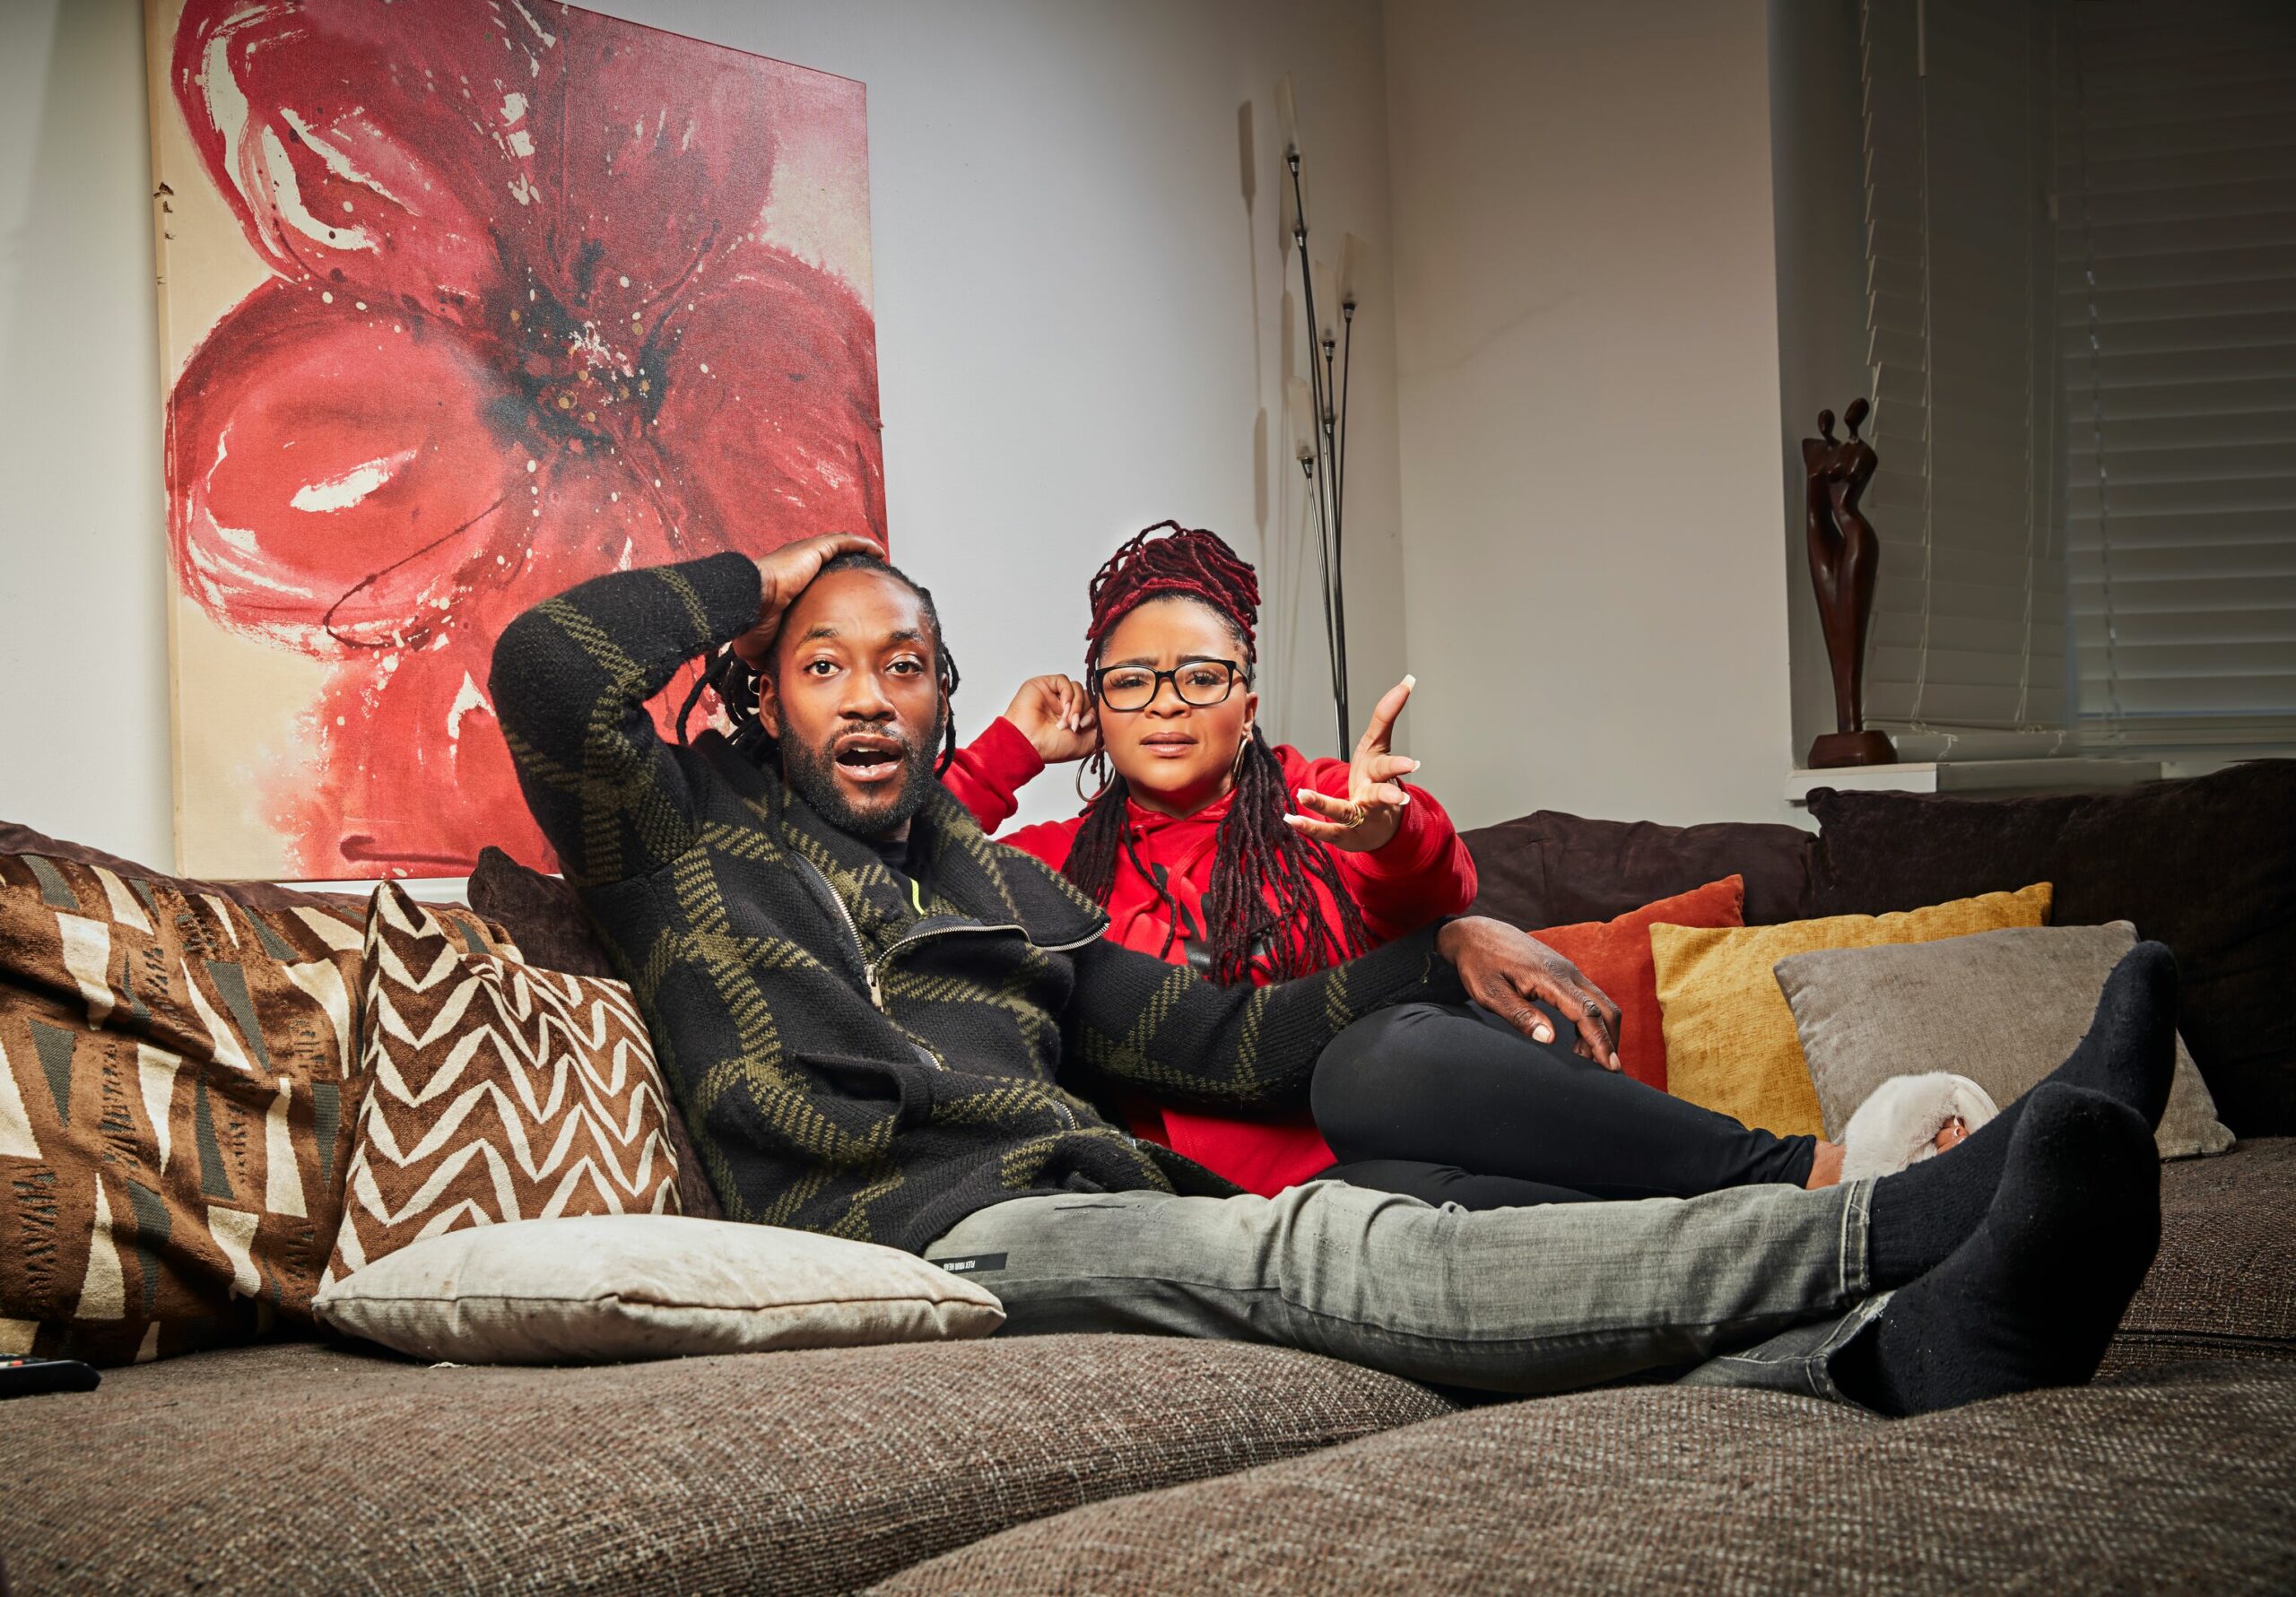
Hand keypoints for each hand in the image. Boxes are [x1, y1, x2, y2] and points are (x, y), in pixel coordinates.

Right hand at [730, 532, 882, 667]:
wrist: (748, 604)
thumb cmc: (749, 622)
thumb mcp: (761, 641)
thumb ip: (772, 649)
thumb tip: (769, 667)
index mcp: (784, 581)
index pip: (809, 575)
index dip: (827, 580)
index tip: (842, 591)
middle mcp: (794, 563)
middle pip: (826, 557)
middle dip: (845, 562)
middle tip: (864, 573)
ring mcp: (804, 554)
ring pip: (837, 545)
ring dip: (857, 549)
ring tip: (876, 556)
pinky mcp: (813, 550)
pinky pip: (844, 542)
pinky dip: (861, 543)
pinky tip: (877, 550)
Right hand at [1003, 674, 1099, 762]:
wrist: (1029, 743)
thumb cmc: (1051, 747)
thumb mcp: (1085, 744)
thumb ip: (1100, 730)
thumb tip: (1109, 718)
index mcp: (1073, 718)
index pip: (1093, 706)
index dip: (1095, 713)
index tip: (1088, 725)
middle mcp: (1064, 706)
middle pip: (1087, 696)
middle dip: (1086, 710)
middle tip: (1077, 724)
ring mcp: (1054, 695)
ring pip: (1078, 688)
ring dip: (1076, 705)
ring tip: (1067, 720)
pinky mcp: (1045, 685)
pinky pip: (1064, 681)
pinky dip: (1068, 694)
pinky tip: (1062, 707)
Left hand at [1285, 674, 1420, 852]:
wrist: (1376, 826)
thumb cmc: (1374, 780)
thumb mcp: (1378, 745)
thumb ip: (1387, 714)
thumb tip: (1408, 680)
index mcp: (1379, 777)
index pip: (1389, 768)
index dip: (1400, 765)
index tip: (1412, 764)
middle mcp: (1372, 800)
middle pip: (1380, 796)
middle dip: (1389, 795)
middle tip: (1399, 798)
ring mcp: (1357, 819)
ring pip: (1344, 813)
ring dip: (1324, 806)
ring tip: (1304, 796)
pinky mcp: (1342, 835)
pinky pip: (1324, 832)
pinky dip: (1308, 826)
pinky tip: (1291, 819)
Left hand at [1435, 916, 1624, 1068]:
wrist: (1477, 933)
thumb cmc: (1479, 963)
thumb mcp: (1490, 993)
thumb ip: (1519, 1015)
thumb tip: (1549, 1038)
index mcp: (1550, 976)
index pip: (1586, 1013)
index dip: (1600, 1042)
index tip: (1609, 1068)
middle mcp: (1567, 971)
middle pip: (1605, 1008)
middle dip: (1610, 1040)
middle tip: (1603, 1072)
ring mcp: (1568, 970)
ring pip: (1600, 1003)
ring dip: (1601, 1032)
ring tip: (1585, 1060)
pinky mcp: (1564, 973)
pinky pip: (1589, 998)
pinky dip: (1592, 1021)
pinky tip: (1579, 1041)